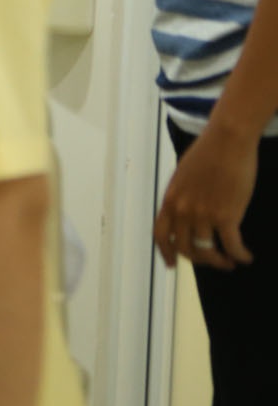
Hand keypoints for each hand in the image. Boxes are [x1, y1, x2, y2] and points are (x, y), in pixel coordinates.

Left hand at [155, 121, 258, 268]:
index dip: (166, 252)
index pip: (160, 234)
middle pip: (184, 248)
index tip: (172, 265)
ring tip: (230, 261)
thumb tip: (187, 212)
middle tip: (211, 262)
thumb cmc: (208, 153)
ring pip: (207, 251)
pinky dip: (239, 255)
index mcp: (170, 200)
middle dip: (198, 260)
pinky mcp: (226, 215)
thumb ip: (182, 197)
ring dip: (220, 261)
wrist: (227, 140)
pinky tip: (246, 257)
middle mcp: (183, 210)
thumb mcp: (183, 176)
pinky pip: (231, 245)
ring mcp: (203, 214)